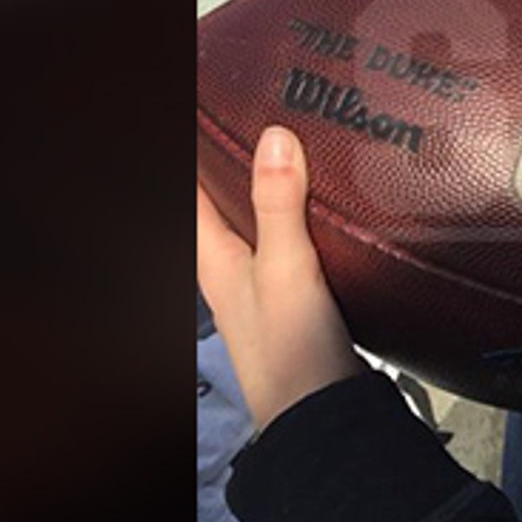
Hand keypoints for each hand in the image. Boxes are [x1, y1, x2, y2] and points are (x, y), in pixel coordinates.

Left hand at [196, 126, 362, 431]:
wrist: (322, 416)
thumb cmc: (290, 350)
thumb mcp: (286, 268)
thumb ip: (278, 204)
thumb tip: (274, 135)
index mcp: (213, 257)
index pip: (193, 190)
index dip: (197, 149)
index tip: (208, 105)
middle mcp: (231, 266)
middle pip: (224, 201)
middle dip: (236, 159)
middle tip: (258, 112)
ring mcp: (264, 282)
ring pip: (259, 219)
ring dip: (270, 185)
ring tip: (295, 141)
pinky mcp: (298, 295)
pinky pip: (291, 238)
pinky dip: (301, 212)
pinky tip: (328, 202)